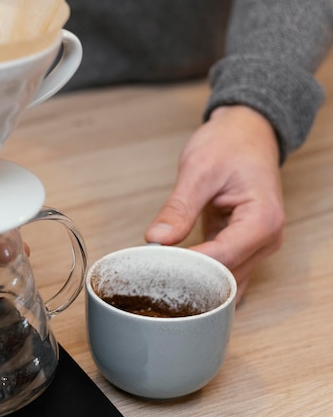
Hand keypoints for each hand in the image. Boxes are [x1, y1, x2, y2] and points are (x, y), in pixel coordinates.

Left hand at [145, 105, 284, 301]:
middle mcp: (266, 240)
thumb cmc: (229, 144)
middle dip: (188, 278)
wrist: (247, 132)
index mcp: (262, 221)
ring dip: (194, 283)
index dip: (186, 266)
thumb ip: (178, 209)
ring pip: (223, 283)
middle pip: (224, 276)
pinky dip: (199, 277)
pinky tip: (174, 273)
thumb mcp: (198, 170)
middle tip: (150, 271)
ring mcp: (256, 247)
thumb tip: (156, 240)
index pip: (221, 259)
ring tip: (159, 274)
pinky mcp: (241, 247)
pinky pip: (221, 273)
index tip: (154, 265)